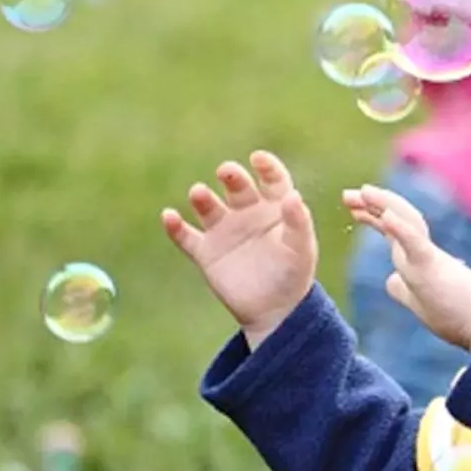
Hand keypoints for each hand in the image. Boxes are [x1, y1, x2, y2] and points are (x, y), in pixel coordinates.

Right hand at [161, 151, 317, 348]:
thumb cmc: (293, 276)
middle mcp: (248, 213)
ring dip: (202, 198)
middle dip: (231, 176)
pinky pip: (186, 236)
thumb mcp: (301, 250)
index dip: (266, 166)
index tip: (258, 158)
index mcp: (275, 208)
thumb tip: (294, 195)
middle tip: (226, 171)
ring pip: (208, 207)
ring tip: (198, 193)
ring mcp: (224, 231)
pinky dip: (175, 227)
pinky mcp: (206, 253)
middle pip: (237, 187)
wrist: (275, 312)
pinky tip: (169, 216)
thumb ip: (298, 222)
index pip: (272, 179)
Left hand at [342, 184, 470, 351]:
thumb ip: (405, 290)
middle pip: (395, 221)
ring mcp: (429, 259)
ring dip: (383, 205)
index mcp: (420, 261)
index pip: (393, 231)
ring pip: (405, 223)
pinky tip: (385, 215)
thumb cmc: (460, 319)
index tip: (355, 208)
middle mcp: (424, 254)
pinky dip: (400, 227)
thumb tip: (391, 281)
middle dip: (371, 205)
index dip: (374, 217)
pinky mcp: (434, 268)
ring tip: (363, 192)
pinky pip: (415, 243)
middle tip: (347, 194)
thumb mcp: (422, 305)